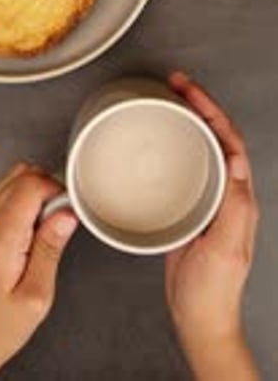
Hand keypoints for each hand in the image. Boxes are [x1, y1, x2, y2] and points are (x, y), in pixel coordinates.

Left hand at [0, 163, 77, 380]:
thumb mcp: (36, 295)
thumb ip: (51, 248)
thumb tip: (66, 214)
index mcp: (0, 238)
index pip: (31, 185)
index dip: (57, 191)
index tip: (69, 212)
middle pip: (22, 174)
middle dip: (49, 188)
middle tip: (61, 221)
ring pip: (13, 178)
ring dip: (37, 192)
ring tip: (47, 228)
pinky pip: (6, 194)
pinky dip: (26, 200)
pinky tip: (33, 229)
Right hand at [165, 72, 259, 380]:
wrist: (200, 318)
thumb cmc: (211, 291)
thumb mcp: (225, 249)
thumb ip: (232, 208)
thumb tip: (235, 163)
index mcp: (238, 198)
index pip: (229, 140)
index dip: (211, 111)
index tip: (189, 90)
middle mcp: (227, 194)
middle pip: (218, 136)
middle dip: (200, 105)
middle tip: (177, 83)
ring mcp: (209, 199)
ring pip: (203, 147)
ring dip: (190, 119)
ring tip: (171, 98)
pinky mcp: (191, 207)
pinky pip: (187, 165)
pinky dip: (176, 144)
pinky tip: (162, 139)